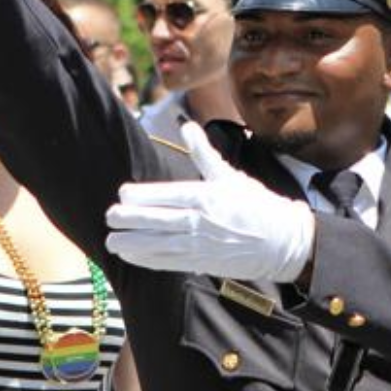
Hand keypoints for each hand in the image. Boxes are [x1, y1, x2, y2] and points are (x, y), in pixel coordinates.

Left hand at [104, 121, 315, 281]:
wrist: (282, 241)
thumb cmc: (256, 205)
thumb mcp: (230, 176)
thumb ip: (203, 154)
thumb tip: (188, 127)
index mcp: (205, 196)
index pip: (165, 196)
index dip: (140, 197)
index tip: (122, 194)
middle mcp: (199, 221)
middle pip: (156, 220)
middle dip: (128, 220)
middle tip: (108, 217)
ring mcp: (200, 245)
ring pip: (158, 244)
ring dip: (132, 243)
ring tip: (111, 241)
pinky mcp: (202, 263)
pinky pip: (168, 262)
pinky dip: (147, 259)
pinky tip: (131, 256)